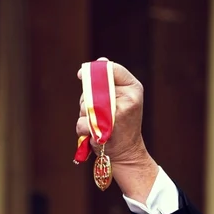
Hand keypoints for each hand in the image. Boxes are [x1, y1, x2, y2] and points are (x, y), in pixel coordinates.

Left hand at [76, 57, 157, 201]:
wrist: (127, 152)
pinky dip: (83, 128)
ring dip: (84, 115)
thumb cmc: (121, 124)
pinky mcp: (105, 128)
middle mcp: (128, 98)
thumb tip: (100, 61)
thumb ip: (110, 82)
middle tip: (97, 111)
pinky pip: (82, 121)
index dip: (93, 70)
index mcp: (133, 88)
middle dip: (87, 99)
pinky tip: (92, 133)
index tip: (80, 74)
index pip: (111, 69)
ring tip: (97, 123)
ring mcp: (118, 113)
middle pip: (93, 88)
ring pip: (85, 105)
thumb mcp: (122, 99)